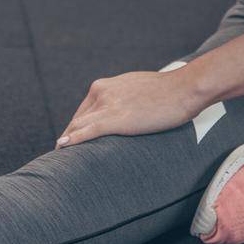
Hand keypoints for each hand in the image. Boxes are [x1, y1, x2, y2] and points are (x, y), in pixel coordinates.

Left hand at [54, 68, 206, 148]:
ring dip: (68, 141)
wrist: (183, 89)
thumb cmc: (167, 91)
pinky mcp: (116, 118)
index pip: (83, 111)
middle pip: (77, 119)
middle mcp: (101, 92)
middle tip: (61, 154)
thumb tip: (122, 112)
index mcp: (105, 86)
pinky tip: (62, 147)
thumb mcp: (136, 89)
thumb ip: (122, 98)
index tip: (70, 140)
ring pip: (78, 126)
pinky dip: (74, 140)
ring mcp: (107, 105)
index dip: (75, 127)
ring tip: (60, 157)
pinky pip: (88, 131)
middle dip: (69, 136)